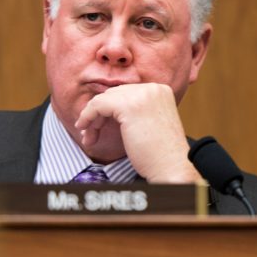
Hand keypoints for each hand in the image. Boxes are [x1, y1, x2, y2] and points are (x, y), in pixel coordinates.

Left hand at [74, 83, 200, 183]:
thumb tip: (106, 108)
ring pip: (104, 99)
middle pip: (114, 95)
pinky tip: (85, 130)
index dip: (109, 109)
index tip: (99, 125)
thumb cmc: (159, 154)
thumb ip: (134, 111)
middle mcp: (152, 88)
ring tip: (89, 137)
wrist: (171, 168)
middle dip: (99, 114)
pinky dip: (87, 116)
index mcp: (160, 90)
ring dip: (92, 119)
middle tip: (90, 134)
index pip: (126, 93)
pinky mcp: (128, 106)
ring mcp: (141, 95)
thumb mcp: (149, 123)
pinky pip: (98, 105)